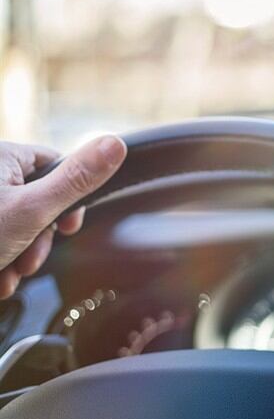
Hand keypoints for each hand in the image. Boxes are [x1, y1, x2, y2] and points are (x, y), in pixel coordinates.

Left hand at [0, 136, 126, 298]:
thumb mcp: (33, 210)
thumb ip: (76, 180)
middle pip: (35, 201)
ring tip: (7, 275)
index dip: (69, 199)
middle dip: (37, 239)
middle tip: (29, 260)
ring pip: (14, 226)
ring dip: (17, 257)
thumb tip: (116, 143)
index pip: (55, 166)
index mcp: (2, 157)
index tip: (69, 227)